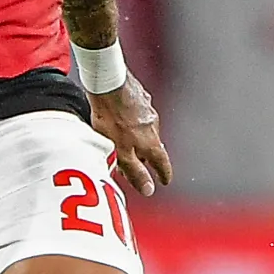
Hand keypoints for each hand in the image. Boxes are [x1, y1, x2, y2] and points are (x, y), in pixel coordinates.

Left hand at [92, 79, 171, 198]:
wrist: (108, 83)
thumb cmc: (112, 118)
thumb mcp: (121, 152)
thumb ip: (135, 171)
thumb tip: (148, 190)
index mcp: (150, 141)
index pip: (162, 162)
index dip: (164, 173)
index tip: (165, 180)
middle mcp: (153, 125)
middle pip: (154, 146)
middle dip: (148, 157)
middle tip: (141, 164)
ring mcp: (147, 109)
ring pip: (147, 130)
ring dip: (140, 138)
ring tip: (128, 143)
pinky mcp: (139, 96)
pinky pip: (139, 114)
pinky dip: (134, 122)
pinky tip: (123, 120)